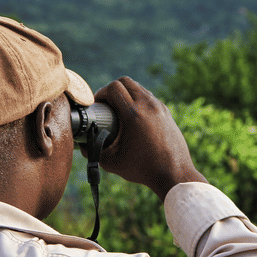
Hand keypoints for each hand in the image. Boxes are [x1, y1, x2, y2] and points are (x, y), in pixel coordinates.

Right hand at [94, 77, 206, 200]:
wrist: (174, 174)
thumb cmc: (143, 169)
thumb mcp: (112, 162)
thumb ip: (93, 153)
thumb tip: (82, 145)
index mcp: (133, 114)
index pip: (113, 87)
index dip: (101, 93)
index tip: (97, 105)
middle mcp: (148, 105)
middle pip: (125, 81)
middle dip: (112, 90)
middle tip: (106, 105)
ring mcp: (159, 107)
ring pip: (139, 87)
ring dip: (126, 94)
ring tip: (119, 111)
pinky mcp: (167, 113)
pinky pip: (149, 97)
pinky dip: (138, 101)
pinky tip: (134, 117)